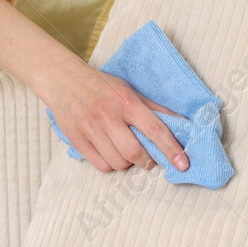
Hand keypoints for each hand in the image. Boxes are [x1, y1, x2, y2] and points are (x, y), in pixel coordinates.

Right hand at [46, 65, 189, 174]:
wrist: (64, 81)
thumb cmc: (102, 86)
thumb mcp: (130, 91)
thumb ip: (155, 108)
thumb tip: (181, 123)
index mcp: (126, 101)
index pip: (154, 128)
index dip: (171, 149)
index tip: (183, 164)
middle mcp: (108, 115)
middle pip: (134, 152)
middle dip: (147, 161)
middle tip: (148, 159)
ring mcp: (90, 129)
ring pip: (118, 162)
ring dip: (127, 163)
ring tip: (125, 151)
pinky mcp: (77, 140)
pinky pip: (101, 166)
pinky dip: (110, 165)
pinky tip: (110, 153)